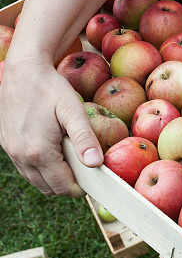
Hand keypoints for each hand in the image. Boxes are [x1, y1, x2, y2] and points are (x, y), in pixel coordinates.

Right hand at [0, 58, 103, 195]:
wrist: (23, 69)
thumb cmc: (50, 87)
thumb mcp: (72, 110)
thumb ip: (84, 138)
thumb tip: (96, 164)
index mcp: (38, 151)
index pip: (62, 186)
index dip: (80, 188)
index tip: (94, 180)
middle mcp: (21, 156)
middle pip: (48, 188)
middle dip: (67, 185)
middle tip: (85, 172)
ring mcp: (11, 151)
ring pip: (35, 180)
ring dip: (53, 178)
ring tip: (70, 162)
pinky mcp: (6, 144)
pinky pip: (25, 168)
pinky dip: (40, 168)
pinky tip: (53, 153)